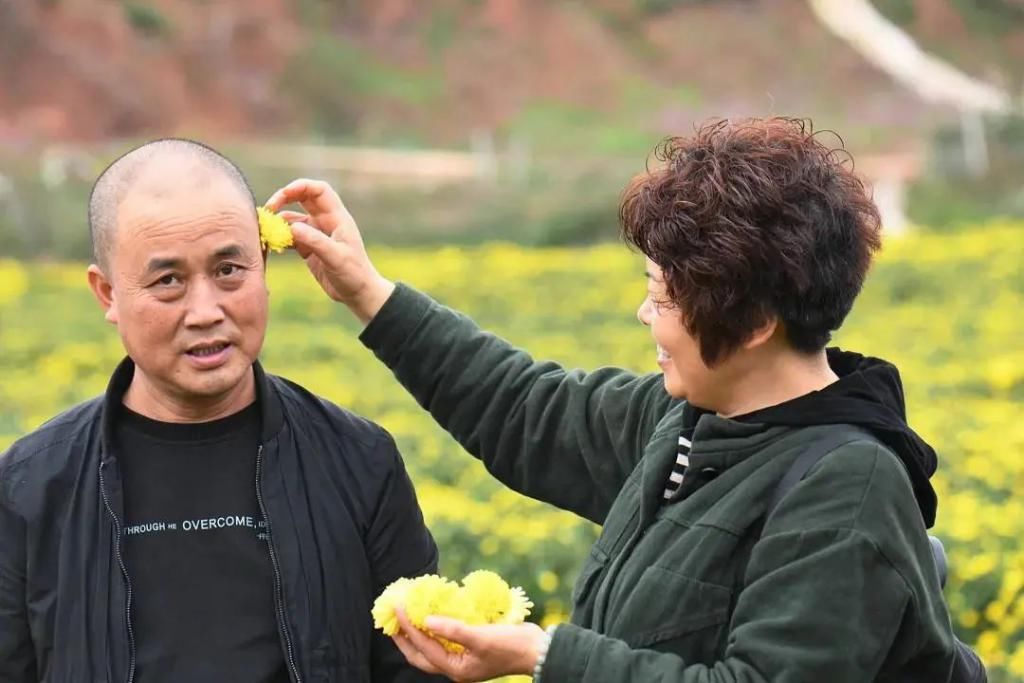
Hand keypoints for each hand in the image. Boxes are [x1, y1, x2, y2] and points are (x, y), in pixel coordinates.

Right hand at [265, 178, 394, 323]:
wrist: (358, 294)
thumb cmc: (354, 274)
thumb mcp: (336, 258)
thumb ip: (315, 242)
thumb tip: (292, 227)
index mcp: (337, 218)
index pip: (319, 190)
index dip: (301, 186)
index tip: (283, 194)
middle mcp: (326, 222)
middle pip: (302, 199)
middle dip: (284, 199)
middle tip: (268, 210)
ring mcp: (316, 234)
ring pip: (293, 219)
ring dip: (278, 222)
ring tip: (265, 231)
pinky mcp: (309, 248)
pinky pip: (290, 236)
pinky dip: (279, 238)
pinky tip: (271, 245)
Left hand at [392, 609, 547, 682]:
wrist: (537, 649)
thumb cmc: (510, 646)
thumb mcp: (481, 638)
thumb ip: (453, 629)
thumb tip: (427, 620)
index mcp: (456, 669)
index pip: (424, 647)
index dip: (408, 628)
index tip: (398, 608)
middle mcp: (456, 666)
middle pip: (421, 654)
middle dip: (404, 637)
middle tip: (391, 618)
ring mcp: (463, 657)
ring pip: (431, 646)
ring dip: (418, 631)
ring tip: (406, 614)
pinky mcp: (470, 646)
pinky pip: (445, 638)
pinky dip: (436, 626)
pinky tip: (432, 613)